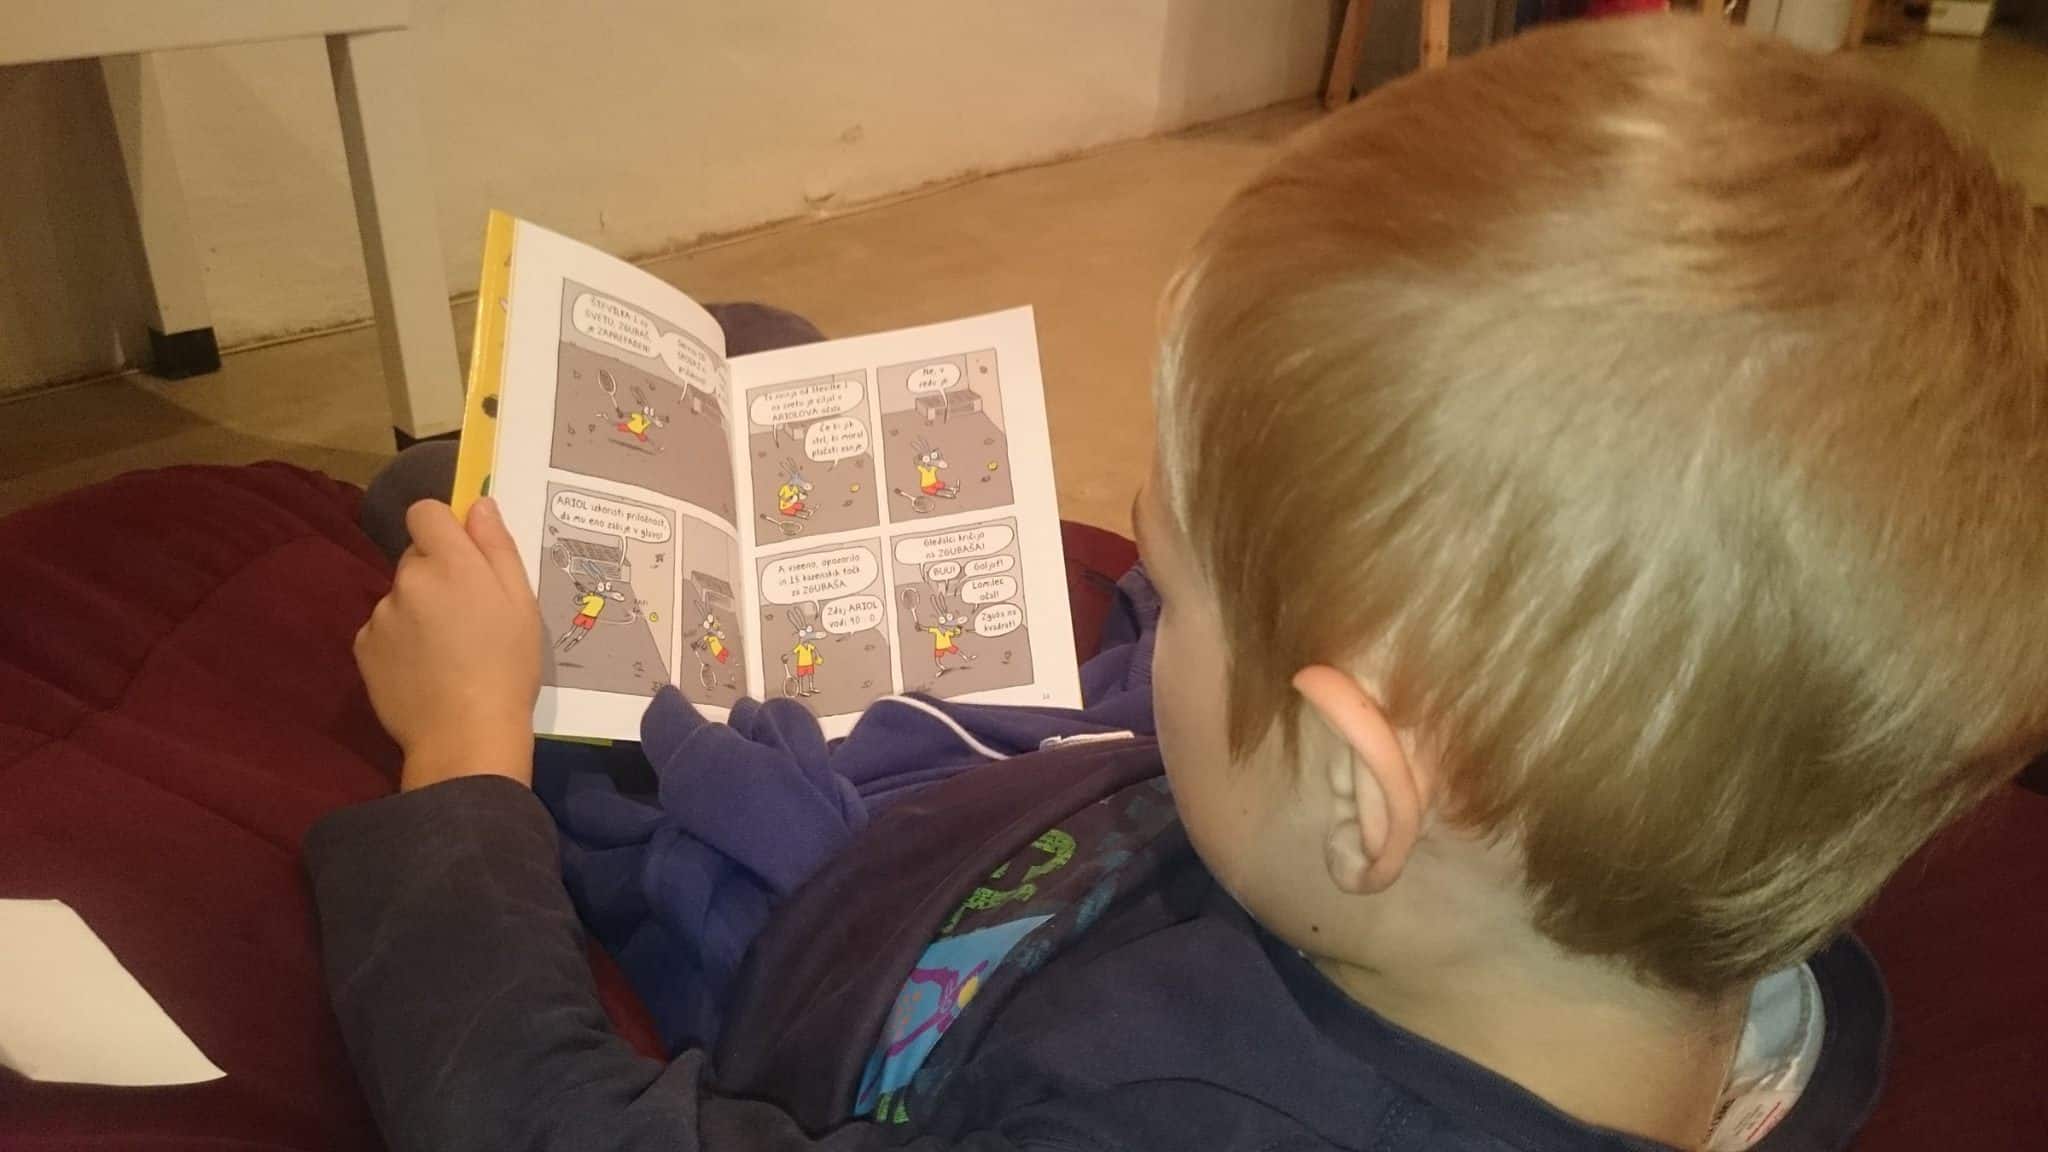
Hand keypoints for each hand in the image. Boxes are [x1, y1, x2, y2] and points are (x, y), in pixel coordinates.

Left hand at [355, 497, 540, 791]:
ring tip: (446, 652)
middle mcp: (408, 579)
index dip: (444, 527)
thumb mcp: (522, 604)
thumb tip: (478, 504)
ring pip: (401, 595)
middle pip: (416, 556)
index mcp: (451, 563)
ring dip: (418, 609)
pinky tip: (424, 669)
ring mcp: (380, 614)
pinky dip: (399, 641)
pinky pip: (383, 628)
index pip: (426, 512)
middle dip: (437, 573)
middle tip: (467, 616)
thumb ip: (497, 548)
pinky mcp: (363, 646)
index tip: (464, 554)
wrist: (465, 736)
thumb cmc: (507, 668)